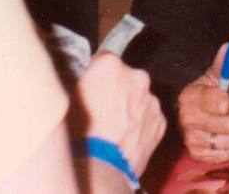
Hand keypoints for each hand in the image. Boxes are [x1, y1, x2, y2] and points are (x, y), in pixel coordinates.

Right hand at [74, 52, 166, 176]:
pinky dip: (141, 124)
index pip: (105, 59)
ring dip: (130, 107)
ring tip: (113, 128)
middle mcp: (137, 77)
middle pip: (127, 77)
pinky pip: (149, 116)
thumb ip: (82, 81)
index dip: (97, 74)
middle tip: (102, 111)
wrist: (99, 169)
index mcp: (111, 66)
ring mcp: (152, 99)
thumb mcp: (66, 101)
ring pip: (140, 98)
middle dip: (117, 89)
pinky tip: (125, 137)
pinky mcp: (161, 120)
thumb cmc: (77, 135)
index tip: (92, 86)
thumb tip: (84, 77)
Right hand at [177, 42, 228, 162]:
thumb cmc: (208, 94)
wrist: (194, 113)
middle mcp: (186, 119)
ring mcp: (189, 139)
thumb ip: (223, 63)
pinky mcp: (196, 155)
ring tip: (227, 125)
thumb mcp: (215, 76)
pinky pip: (228, 154)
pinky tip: (222, 137)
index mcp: (190, 96)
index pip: (225, 104)